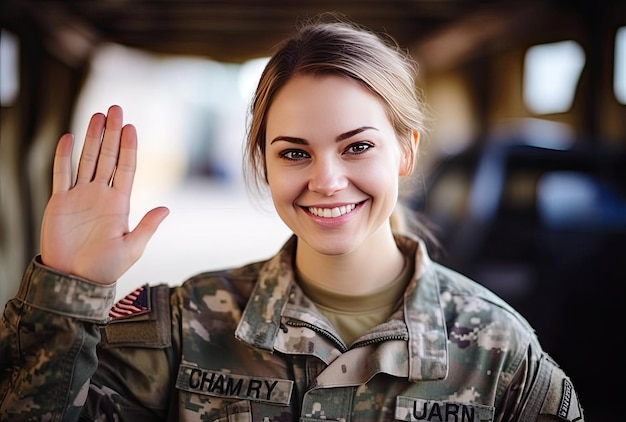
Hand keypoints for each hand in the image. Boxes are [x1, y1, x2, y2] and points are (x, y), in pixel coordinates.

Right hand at [40, 105, 168, 283]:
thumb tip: (166, 209)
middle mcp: (101, 194)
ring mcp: (80, 196)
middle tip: (115, 109)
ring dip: (92, 137)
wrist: (74, 280)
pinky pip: (61, 174)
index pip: (127, 168)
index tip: (131, 127)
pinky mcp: (60, 202)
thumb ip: (147, 227)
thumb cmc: (105, 268)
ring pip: (87, 160)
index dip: (128, 147)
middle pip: (108, 157)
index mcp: (120, 203)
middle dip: (112, 133)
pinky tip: (70, 137)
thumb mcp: (132, 248)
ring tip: (97, 115)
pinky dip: (64, 156)